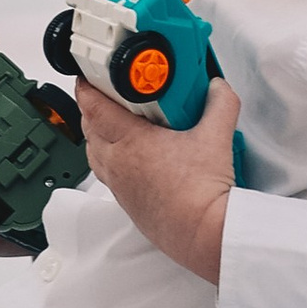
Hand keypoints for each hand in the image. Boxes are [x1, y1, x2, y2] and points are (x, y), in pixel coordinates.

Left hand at [77, 71, 236, 286]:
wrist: (204, 235)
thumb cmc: (203, 193)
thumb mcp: (216, 136)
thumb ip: (219, 103)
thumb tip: (217, 87)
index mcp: (129, 143)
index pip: (93, 107)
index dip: (87, 86)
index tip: (88, 73)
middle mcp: (117, 164)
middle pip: (89, 127)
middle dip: (94, 106)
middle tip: (109, 92)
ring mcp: (119, 186)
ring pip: (95, 152)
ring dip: (100, 133)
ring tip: (119, 121)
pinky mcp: (128, 202)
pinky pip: (107, 173)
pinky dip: (112, 157)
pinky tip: (135, 154)